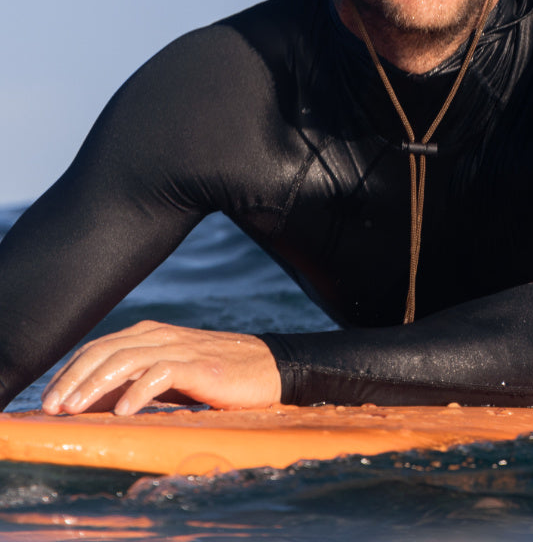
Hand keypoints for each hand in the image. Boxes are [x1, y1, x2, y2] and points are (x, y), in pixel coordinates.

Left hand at [41, 320, 281, 415]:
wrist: (270, 368)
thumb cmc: (219, 376)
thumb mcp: (172, 376)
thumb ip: (138, 379)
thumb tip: (94, 402)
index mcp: (153, 334)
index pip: (100, 346)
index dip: (70, 370)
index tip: (48, 398)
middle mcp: (163, 336)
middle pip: (106, 350)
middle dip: (73, 378)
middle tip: (51, 407)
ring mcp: (182, 348)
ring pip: (127, 359)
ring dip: (95, 385)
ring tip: (75, 410)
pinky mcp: (202, 366)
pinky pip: (162, 373)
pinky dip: (138, 391)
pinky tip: (123, 411)